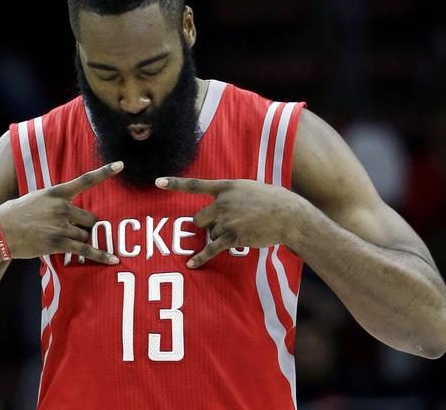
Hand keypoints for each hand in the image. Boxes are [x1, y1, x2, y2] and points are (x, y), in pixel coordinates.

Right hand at [0, 162, 123, 263]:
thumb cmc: (16, 214)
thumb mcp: (36, 198)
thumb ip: (57, 201)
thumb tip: (75, 209)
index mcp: (56, 193)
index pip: (85, 180)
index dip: (104, 172)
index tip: (121, 165)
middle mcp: (61, 207)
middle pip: (90, 218)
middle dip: (85, 226)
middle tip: (70, 230)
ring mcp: (61, 225)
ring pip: (85, 234)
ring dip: (79, 239)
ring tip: (58, 239)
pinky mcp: (58, 243)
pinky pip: (86, 250)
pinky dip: (101, 255)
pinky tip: (113, 260)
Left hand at [155, 177, 301, 268]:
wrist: (288, 215)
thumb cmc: (271, 200)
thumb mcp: (249, 188)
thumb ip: (230, 194)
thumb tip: (218, 205)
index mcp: (226, 187)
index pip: (196, 185)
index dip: (175, 184)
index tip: (157, 182)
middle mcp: (223, 203)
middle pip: (199, 218)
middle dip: (207, 224)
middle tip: (224, 224)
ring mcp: (227, 220)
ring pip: (210, 233)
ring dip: (220, 236)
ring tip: (242, 230)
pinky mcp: (233, 236)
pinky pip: (211, 248)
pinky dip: (201, 258)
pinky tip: (191, 264)